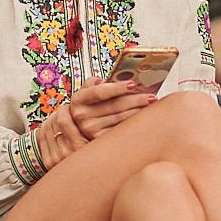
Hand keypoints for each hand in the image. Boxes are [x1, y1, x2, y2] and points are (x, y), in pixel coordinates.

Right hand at [34, 77, 155, 166]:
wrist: (68, 132)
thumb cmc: (84, 107)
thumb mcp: (84, 93)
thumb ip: (95, 84)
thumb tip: (110, 78)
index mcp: (78, 99)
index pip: (99, 92)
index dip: (117, 87)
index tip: (134, 84)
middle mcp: (80, 116)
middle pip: (114, 106)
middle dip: (136, 100)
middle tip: (152, 96)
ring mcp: (88, 131)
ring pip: (120, 120)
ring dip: (138, 112)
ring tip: (151, 105)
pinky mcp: (96, 142)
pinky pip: (119, 132)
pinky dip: (133, 126)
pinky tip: (142, 121)